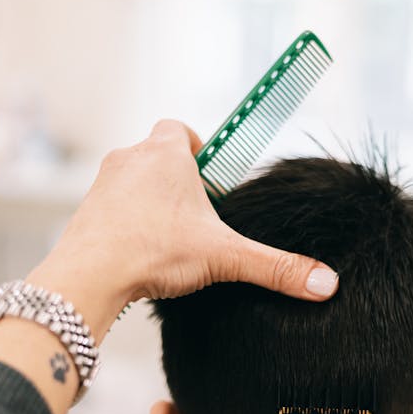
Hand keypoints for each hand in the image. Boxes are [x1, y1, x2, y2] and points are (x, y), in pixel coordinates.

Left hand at [32, 119, 338, 340]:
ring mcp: (103, 185)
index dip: (198, 150)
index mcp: (166, 153)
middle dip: (179, 185)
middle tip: (197, 220)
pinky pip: (112, 211)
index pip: (182, 130)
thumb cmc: (154, 251)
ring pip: (135, 185)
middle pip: (160, 158)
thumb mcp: (225, 257)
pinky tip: (142, 258)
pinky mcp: (85, 213)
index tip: (211, 182)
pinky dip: (128, 227)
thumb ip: (275, 267)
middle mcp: (130, 158)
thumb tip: (326, 283)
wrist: (88, 275)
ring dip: (152, 206)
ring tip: (170, 243)